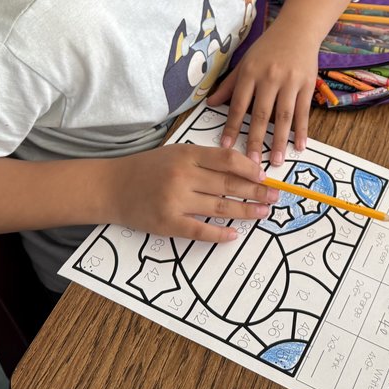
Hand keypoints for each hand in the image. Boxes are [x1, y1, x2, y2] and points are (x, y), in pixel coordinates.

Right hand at [105, 144, 278, 242]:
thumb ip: (205, 159)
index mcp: (187, 154)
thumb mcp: (176, 153)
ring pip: (219, 207)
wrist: (112, 186)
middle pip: (228, 184)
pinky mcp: (167, 223)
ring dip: (245, 211)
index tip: (264, 175)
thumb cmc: (148, 168)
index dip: (250, 168)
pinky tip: (234, 234)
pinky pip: (200, 230)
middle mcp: (183, 176)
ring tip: (263, 212)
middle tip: (275, 195)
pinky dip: (219, 233)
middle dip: (256, 190)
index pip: (227, 160)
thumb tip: (242, 168)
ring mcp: (175, 200)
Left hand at [208, 22, 318, 166]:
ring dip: (280, 140)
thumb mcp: (245, 63)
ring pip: (284, 116)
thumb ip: (229, 85)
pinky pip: (303, 111)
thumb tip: (210, 104)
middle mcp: (270, 77)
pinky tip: (300, 146)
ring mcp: (290, 81)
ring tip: (276, 161)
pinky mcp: (307, 84)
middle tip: (251, 163)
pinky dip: (302, 130)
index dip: (231, 126)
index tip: (226, 146)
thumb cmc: (267, 48)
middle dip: (256, 140)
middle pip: (261, 114)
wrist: (297, 29)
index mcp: (251, 72)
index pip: (239, 104)